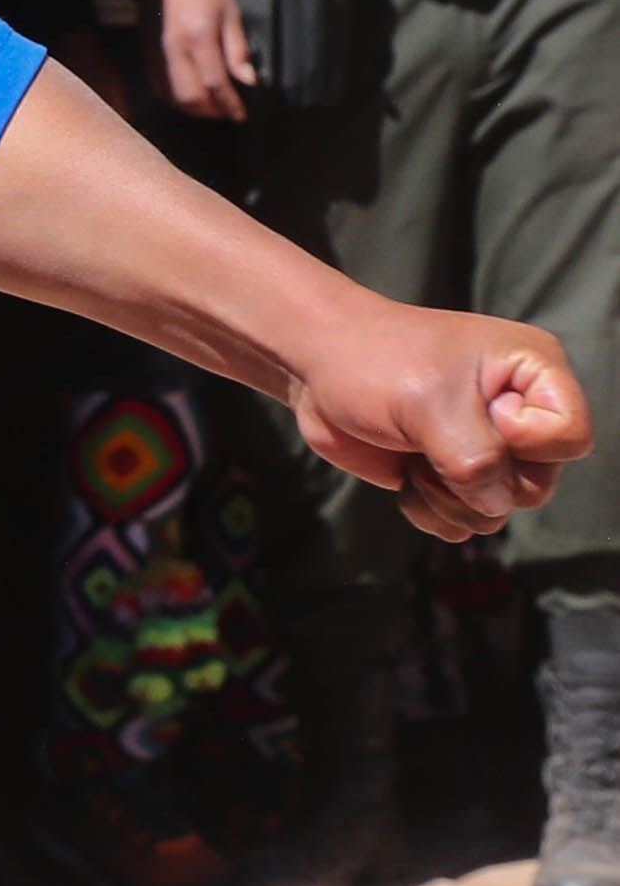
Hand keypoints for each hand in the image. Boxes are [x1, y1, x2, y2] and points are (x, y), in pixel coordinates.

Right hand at [154, 0, 253, 121]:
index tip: (242, 115)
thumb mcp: (230, 13)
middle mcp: (175, 52)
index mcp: (198, 38)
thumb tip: (248, 80)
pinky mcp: (149, 58)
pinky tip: (191, 99)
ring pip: (174, 97)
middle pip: (191, 96)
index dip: (229, 103)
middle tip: (228, 113)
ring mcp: (158, 57)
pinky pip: (161, 89)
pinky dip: (177, 101)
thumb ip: (237, 48)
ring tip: (212, 109)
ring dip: (194, 110)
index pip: (214, 82)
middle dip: (212, 111)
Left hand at [281, 299, 588, 540]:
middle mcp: (521, 414)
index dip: (526, 442)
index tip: (478, 412)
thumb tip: (494, 505)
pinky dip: (430, 510)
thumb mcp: (429, 402)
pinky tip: (404, 474)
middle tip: (431, 441)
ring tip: (415, 454)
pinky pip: (463, 523)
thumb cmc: (375, 363)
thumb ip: (474, 458)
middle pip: (536, 485)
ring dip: (448, 497)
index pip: (570, 439)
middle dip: (476, 479)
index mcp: (535, 375)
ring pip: (498, 512)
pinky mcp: (451, 476)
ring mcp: (486, 449)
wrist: (316, 367)